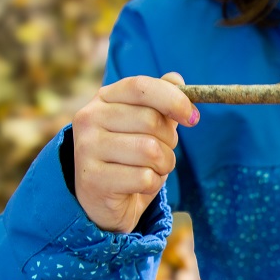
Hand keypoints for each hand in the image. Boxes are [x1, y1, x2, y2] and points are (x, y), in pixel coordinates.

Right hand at [73, 72, 198, 232]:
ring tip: (151, 168)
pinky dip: (152, 184)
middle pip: (150, 120)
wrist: (103, 199)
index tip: (192, 117)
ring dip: (164, 164)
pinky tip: (138, 185)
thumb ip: (161, 99)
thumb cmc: (130, 155)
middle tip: (162, 151)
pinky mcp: (92, 180)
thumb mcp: (146, 123)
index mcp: (103, 99)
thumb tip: (177, 79)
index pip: (141, 86)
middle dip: (169, 140)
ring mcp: (86, 149)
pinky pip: (145, 178)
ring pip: (151, 151)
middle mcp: (89, 119)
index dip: (173, 99)